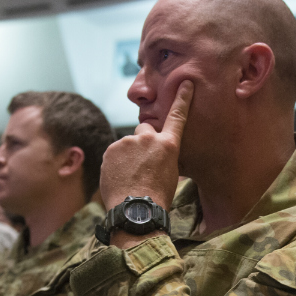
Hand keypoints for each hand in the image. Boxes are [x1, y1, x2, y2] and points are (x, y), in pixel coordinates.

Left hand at [99, 80, 192, 247]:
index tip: (186, 83)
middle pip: (145, 130)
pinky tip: (121, 179)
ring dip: (128, 156)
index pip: (177, 116)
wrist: (136, 211)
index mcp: (168, 145)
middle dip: (143, 141)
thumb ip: (162, 156)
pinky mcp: (110, 151)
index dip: (182, 99)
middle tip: (143, 164)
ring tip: (131, 177)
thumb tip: (152, 154)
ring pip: (128, 145)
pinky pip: (115, 154)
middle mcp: (147, 139)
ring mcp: (126, 143)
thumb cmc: (158, 197)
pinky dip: (116, 163)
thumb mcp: (171, 174)